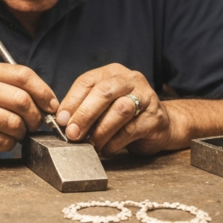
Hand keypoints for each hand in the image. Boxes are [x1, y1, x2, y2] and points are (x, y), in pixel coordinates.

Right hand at [0, 62, 58, 157]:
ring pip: (14, 123)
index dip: (44, 91)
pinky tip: (1, 140)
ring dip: (21, 133)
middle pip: (22, 100)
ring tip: (16, 133)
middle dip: (35, 117)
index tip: (51, 105)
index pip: (23, 75)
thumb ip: (10, 87)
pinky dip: (8, 144)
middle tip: (34, 124)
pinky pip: (2, 141)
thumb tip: (47, 101)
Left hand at [56, 64, 172, 155]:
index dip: (72, 101)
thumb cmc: (125, 115)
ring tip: (90, 144)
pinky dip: (114, 142)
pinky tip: (106, 149)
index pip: (87, 81)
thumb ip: (84, 109)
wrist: (160, 125)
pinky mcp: (154, 118)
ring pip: (119, 110)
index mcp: (112, 73)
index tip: (61, 120)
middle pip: (104, 92)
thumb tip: (63, 122)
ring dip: (100, 130)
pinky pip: (131, 130)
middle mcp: (130, 80)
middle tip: (72, 134)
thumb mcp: (103, 105)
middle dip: (84, 114)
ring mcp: (146, 97)